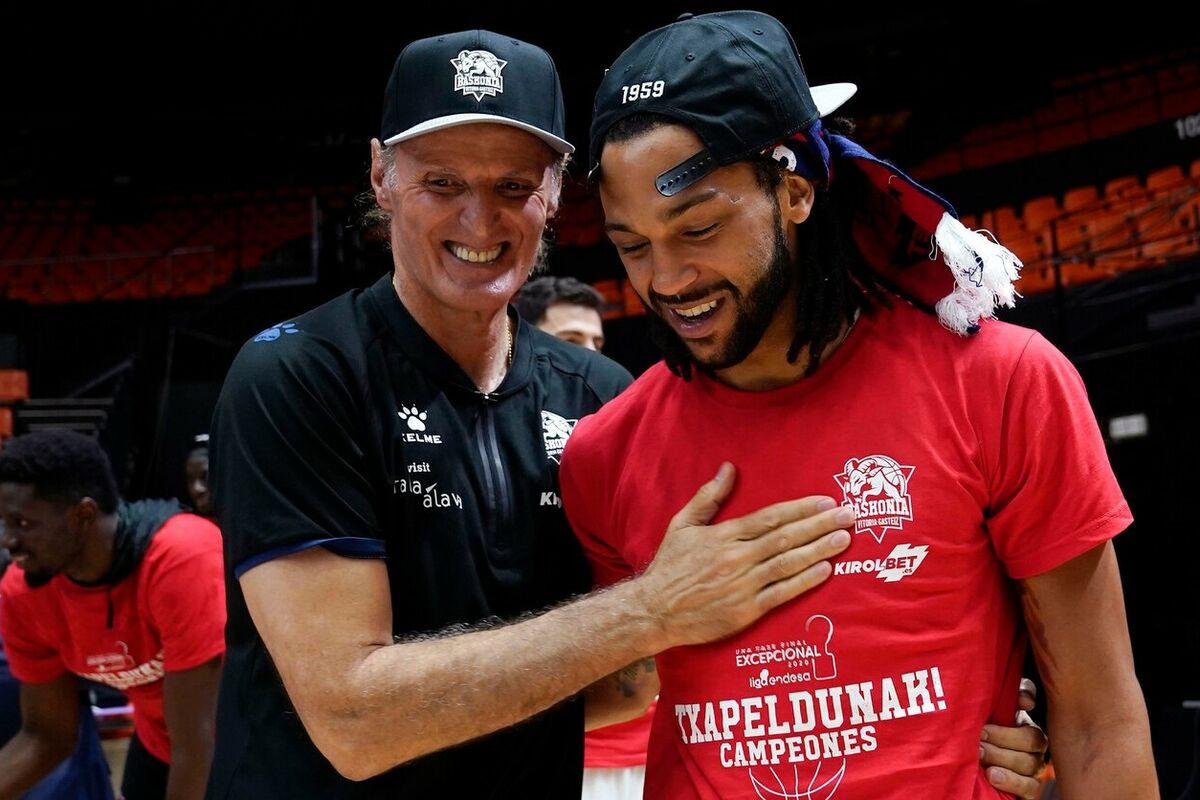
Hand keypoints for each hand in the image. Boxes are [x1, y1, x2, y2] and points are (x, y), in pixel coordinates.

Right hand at [633, 462, 852, 648]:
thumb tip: (728, 467)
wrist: (654, 610)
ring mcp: (743, 584)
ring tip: (844, 539)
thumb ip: (708, 496)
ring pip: (787, 563)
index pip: (770, 517)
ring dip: (818, 550)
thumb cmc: (670, 567)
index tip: (825, 500)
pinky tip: (825, 571)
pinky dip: (804, 581)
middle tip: (849, 515)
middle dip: (819, 525)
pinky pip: (781, 593)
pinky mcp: (746, 610)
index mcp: (724, 535)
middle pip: (785, 537)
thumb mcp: (682, 524)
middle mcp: (737, 557)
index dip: (801, 509)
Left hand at [980, 677, 1048, 798]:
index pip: (1028, 698)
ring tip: (981, 754)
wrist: (968, 781)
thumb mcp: (974, 725)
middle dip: (1005, 736)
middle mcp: (1031, 742)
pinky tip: (993, 775)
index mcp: (1018, 719)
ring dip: (1003, 757)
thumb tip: (999, 698)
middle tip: (980, 735)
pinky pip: (1031, 787)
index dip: (1028, 696)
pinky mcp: (1030, 790)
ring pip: (1030, 762)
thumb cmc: (970, 746)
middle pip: (1033, 737)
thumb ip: (982, 708)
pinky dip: (1012, 781)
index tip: (1022, 702)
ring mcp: (1034, 767)